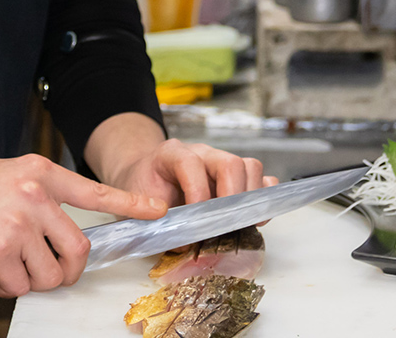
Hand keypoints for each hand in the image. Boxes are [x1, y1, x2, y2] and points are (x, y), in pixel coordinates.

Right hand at [0, 140, 165, 297]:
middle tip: (52, 274)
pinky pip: (20, 285)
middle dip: (69, 270)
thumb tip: (57, 226)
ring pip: (50, 273)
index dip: (129, 204)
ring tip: (9, 270)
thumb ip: (35, 194)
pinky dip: (8, 288)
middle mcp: (34, 197)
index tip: (156, 211)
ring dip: (34, 281)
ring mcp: (17, 225)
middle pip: (78, 248)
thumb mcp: (5, 174)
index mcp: (39, 174)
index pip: (94, 192)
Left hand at [87, 114, 277, 207]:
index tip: (195, 218)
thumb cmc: (141, 188)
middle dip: (231, 197)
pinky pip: (259, 178)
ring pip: (249, 167)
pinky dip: (261, 198)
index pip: (190, 163)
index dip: (197, 191)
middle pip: (229, 163)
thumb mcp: (134, 202)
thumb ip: (152, 219)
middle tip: (224, 225)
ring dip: (249, 198)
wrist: (143, 175)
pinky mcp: (235, 175)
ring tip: (238, 223)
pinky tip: (252, 218)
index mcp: (171, 154)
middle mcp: (201, 153)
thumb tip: (184, 241)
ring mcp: (220, 162)